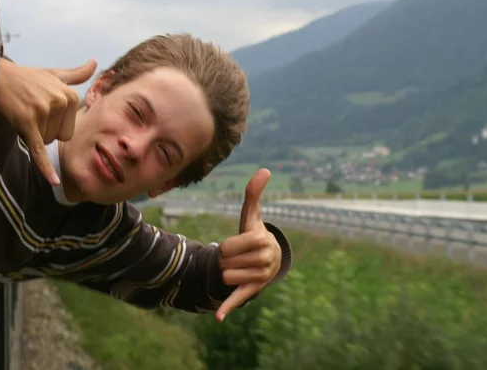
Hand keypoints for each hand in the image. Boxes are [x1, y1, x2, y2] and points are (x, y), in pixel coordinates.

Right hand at [0, 58, 96, 184]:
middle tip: (31, 111)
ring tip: (23, 112)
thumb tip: (95, 62)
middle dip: (44, 130)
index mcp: (71, 95)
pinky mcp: (28, 122)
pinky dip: (44, 167)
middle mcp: (61, 102)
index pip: (69, 130)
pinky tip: (54, 182)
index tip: (41, 107)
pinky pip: (39, 150)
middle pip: (59, 138)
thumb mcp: (54, 75)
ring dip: (32, 133)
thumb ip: (76, 74)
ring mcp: (45, 112)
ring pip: (46, 141)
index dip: (53, 124)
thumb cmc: (26, 79)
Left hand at [216, 168, 280, 321]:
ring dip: (225, 272)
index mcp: (261, 241)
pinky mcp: (251, 292)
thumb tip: (265, 170)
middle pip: (224, 262)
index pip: (228, 247)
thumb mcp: (252, 215)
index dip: (226, 246)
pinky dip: (227, 308)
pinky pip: (237, 299)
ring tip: (238, 268)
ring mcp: (258, 278)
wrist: (268, 260)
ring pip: (224, 277)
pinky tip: (218, 317)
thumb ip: (254, 193)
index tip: (235, 246)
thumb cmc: (254, 234)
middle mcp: (263, 261)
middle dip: (225, 259)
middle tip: (237, 257)